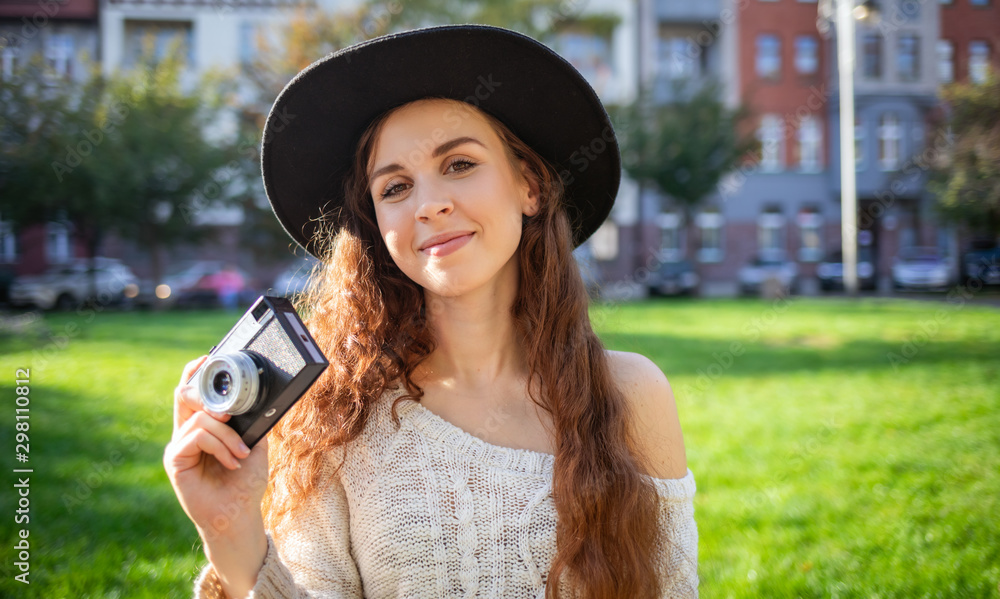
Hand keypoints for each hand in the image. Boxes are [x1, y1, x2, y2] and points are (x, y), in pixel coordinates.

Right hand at [163, 355, 268, 594]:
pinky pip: (196, 436)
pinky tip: (231, 460)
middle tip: (230, 410)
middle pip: (184, 394)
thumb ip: (252, 421)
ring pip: (201, 418)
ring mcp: (178, 445)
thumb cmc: (245, 481)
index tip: (208, 358)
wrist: (239, 513)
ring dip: (228, 434)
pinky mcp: (174, 459)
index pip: (192, 391)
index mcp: (203, 426)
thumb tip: (262, 397)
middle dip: (205, 391)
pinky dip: (220, 445)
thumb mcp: (255, 443)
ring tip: (240, 454)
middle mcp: (186, 432)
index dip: (195, 372)